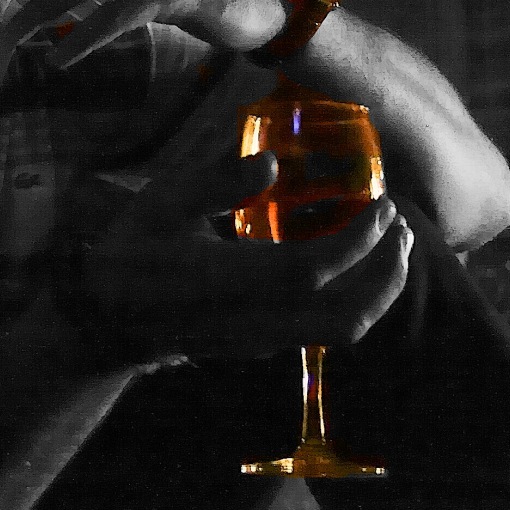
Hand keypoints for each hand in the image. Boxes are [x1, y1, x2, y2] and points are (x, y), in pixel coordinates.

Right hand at [80, 151, 413, 361]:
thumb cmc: (134, 250)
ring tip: (396, 248)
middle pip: (346, 313)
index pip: (314, 269)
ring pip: (343, 332)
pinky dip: (360, 300)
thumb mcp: (164, 201)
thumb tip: (273, 163)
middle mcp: (254, 320)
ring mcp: (262, 340)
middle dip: (386, 269)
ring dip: (380, 290)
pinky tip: (361, 267)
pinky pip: (329, 333)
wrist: (108, 317)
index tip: (381, 204)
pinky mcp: (265, 346)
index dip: (357, 240)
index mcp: (229, 280)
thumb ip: (218, 182)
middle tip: (402, 223)